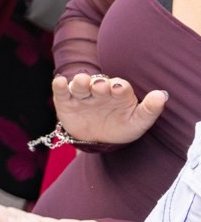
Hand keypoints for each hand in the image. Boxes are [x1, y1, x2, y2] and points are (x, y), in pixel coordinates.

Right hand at [54, 71, 168, 146]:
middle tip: (100, 87)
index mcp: (117, 93)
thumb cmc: (121, 126)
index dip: (119, 86)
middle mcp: (99, 91)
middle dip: (99, 84)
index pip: (119, 86)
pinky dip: (59, 85)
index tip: (118, 89)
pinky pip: (61, 91)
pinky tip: (60, 82)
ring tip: (82, 82)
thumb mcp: (138, 122)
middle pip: (98, 82)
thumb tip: (162, 95)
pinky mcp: (65, 101)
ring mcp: (82, 95)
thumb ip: (150, 109)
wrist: (98, 139)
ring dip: (80, 81)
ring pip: (80, 84)